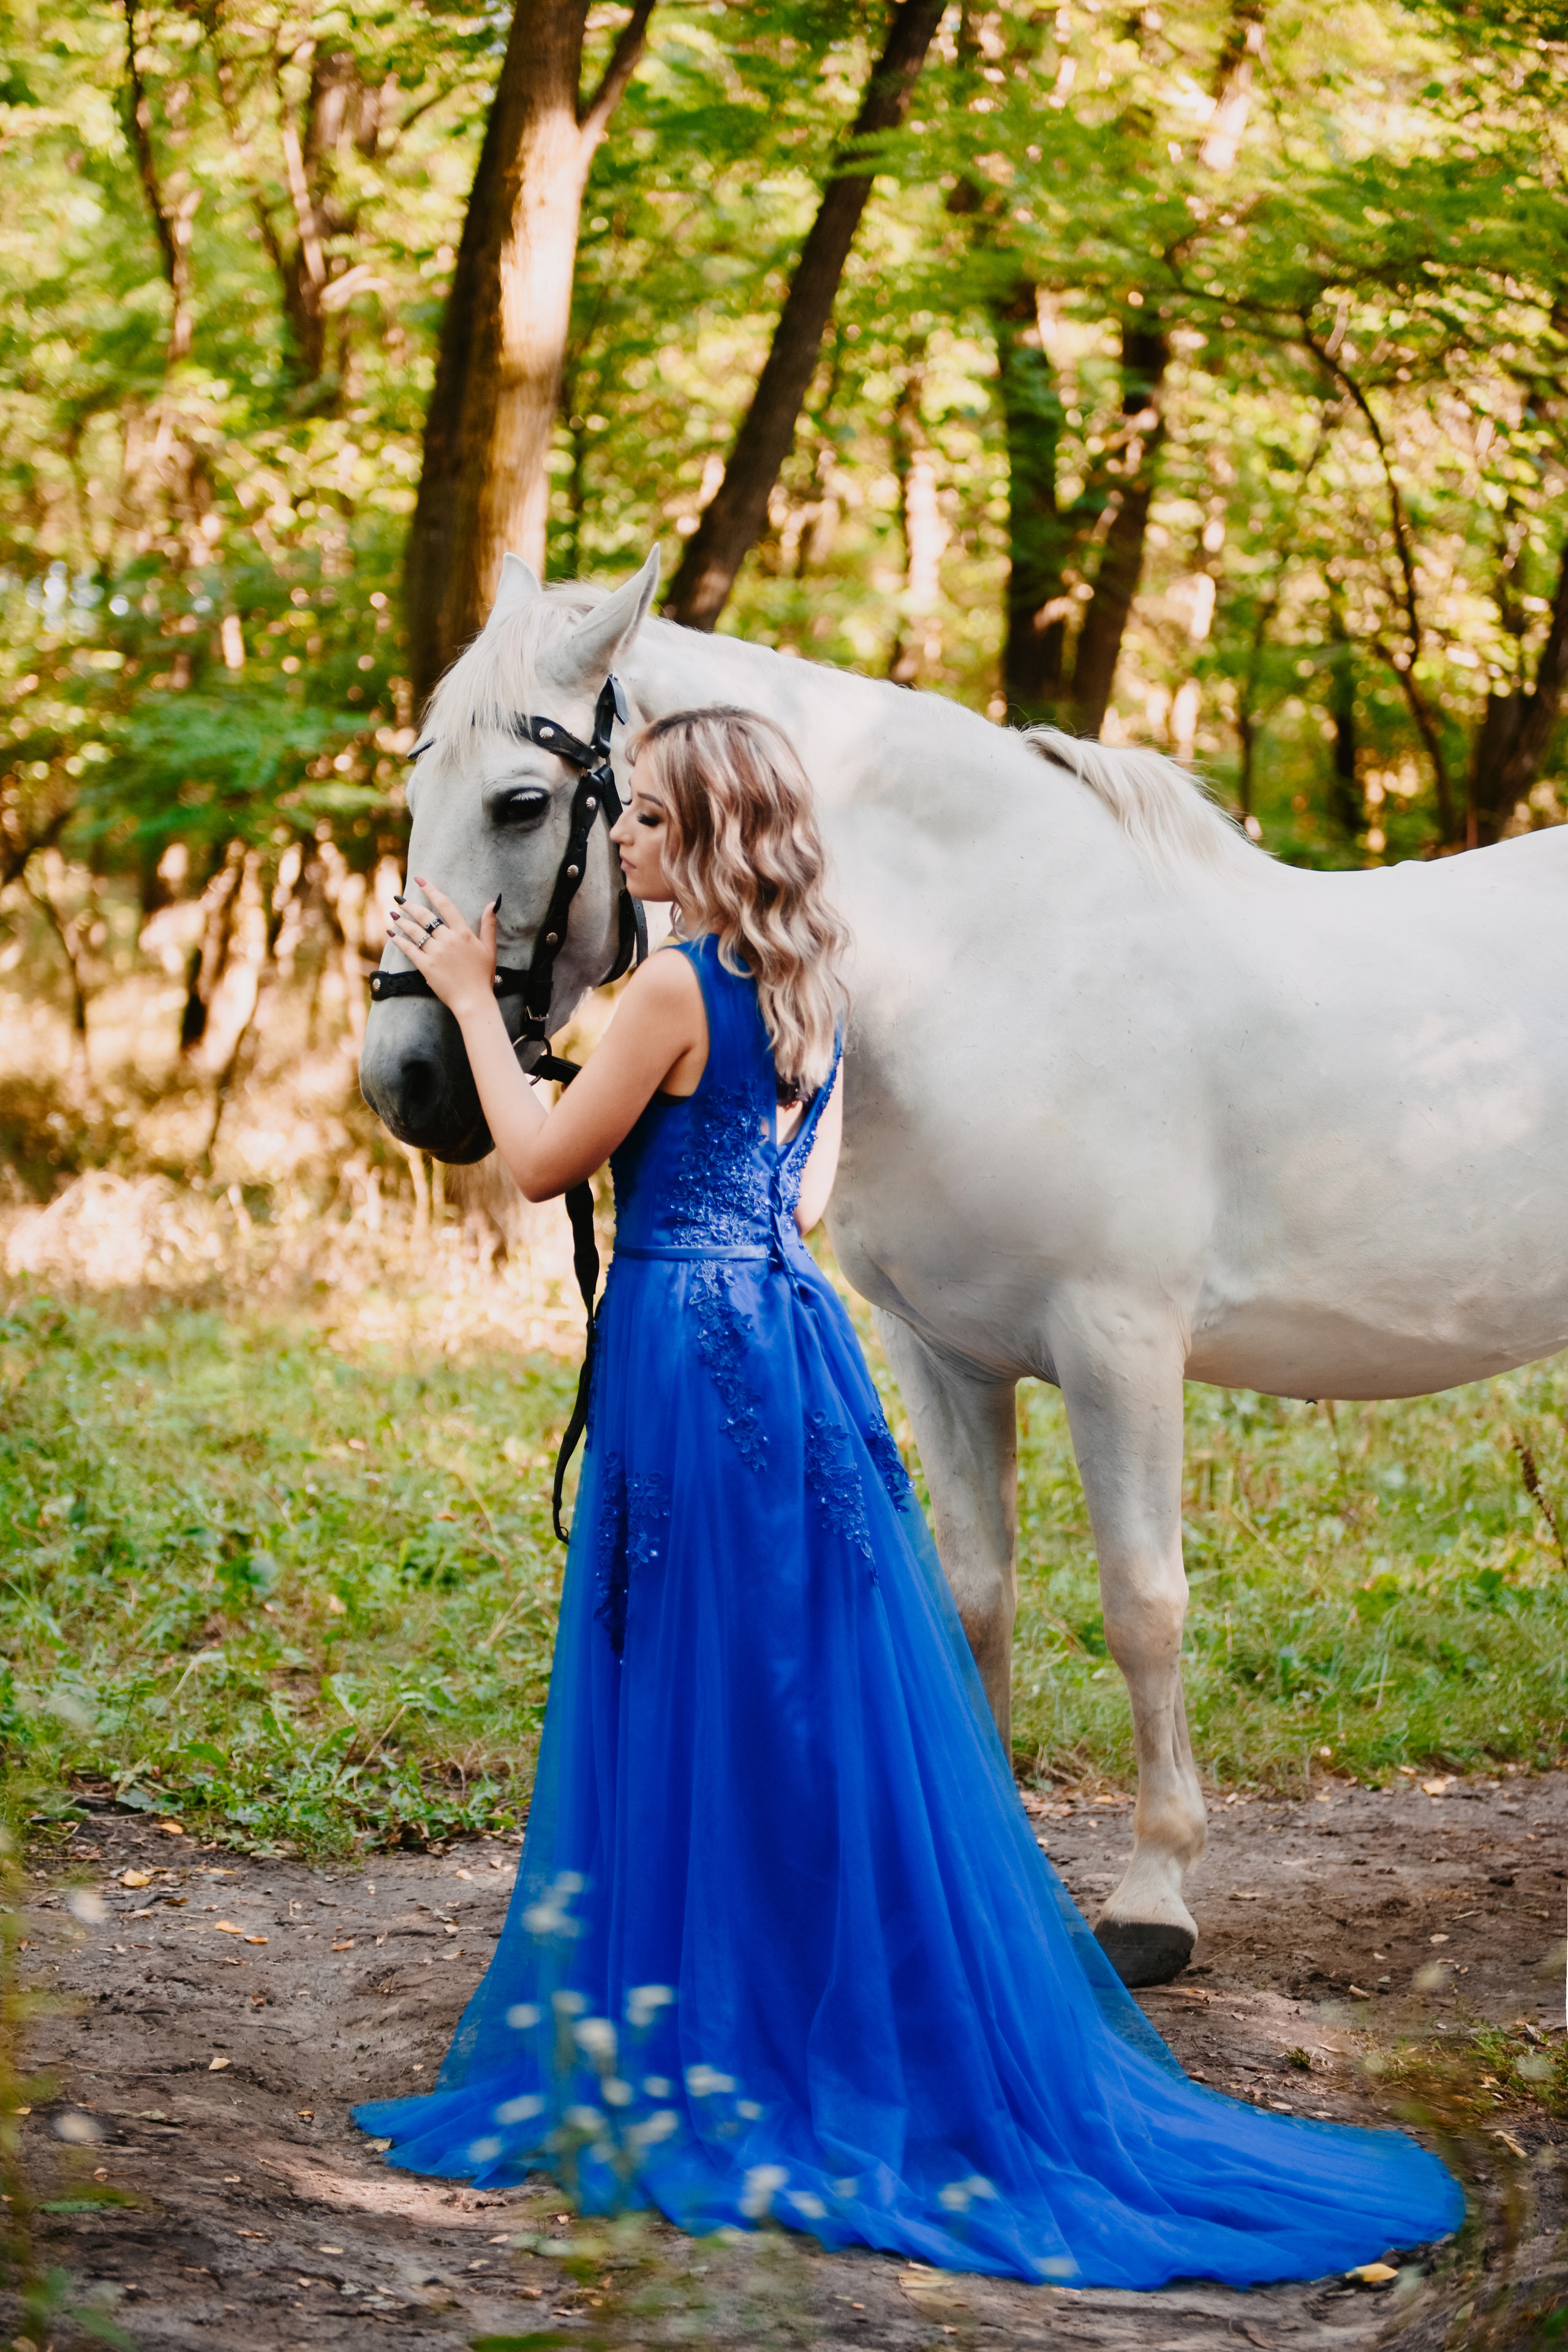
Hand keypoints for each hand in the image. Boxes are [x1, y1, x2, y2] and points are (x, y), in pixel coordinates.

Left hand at [386, 878, 497, 1022]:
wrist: (473, 1000)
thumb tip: (493, 903)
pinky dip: (398, 940)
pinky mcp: (426, 966)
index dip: (430, 890)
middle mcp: (448, 939)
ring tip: (393, 914)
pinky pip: (409, 949)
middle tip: (399, 899)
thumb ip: (489, 924)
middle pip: (425, 916)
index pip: (445, 905)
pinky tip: (391, 933)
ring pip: (414, 931)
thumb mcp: (489, 948)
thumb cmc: (483, 975)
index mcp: (463, 933)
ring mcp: (435, 953)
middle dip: (410, 905)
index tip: (419, 881)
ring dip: (401, 920)